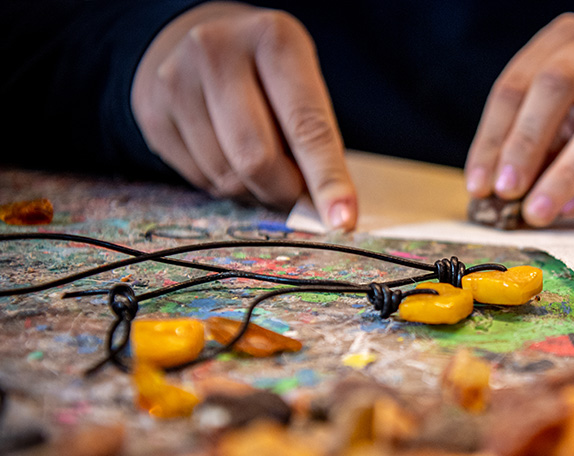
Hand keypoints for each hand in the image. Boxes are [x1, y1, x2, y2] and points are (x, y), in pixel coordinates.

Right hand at [131, 2, 356, 229]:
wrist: (204, 42)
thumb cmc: (269, 74)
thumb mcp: (302, 82)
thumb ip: (315, 138)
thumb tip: (326, 210)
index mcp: (274, 38)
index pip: (306, 124)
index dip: (327, 179)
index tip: (342, 220)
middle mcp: (218, 51)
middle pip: (257, 158)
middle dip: (286, 192)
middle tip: (300, 196)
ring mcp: (177, 80)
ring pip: (227, 176)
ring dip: (256, 190)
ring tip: (265, 167)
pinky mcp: (153, 111)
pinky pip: (200, 179)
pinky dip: (226, 184)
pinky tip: (231, 157)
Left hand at [465, 13, 573, 227]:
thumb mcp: (556, 114)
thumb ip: (527, 140)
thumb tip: (493, 186)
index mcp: (569, 37)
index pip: (520, 81)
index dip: (494, 135)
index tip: (479, 183)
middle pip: (559, 84)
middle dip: (527, 142)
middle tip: (507, 190)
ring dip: (566, 174)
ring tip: (539, 210)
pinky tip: (573, 206)